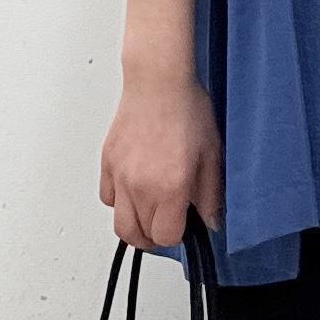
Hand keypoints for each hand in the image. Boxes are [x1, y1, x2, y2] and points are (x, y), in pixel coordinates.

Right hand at [99, 73, 223, 248]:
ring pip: (119, 223)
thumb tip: (211, 221)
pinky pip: (107, 198)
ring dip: (136, 226)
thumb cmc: (187, 110)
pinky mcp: (107, 163)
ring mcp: (120, 176)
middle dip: (157, 236)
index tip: (185, 225)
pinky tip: (135, 191)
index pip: (166, 237)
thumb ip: (211, 194)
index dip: (178, 235)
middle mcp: (140, 186)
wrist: (159, 82)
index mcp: (170, 187)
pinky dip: (119, 202)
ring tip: (151, 214)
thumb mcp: (212, 154)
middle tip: (169, 224)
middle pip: (140, 236)